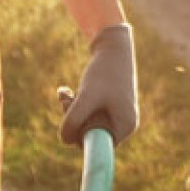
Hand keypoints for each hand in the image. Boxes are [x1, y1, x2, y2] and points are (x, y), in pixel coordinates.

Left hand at [59, 23, 138, 145]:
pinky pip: (87, 112)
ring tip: (64, 92)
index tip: (69, 122)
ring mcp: (117, 114)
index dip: (79, 136)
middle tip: (65, 99)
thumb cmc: (103, 71)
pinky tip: (64, 90)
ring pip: (85, 122)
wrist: (113, 45)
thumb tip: (64, 140)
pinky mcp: (108, 105)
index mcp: (125, 127)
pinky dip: (74, 103)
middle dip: (73, 118)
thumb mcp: (86, 96)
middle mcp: (124, 124)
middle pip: (90, 134)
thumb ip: (72, 120)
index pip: (96, 145)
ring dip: (70, 109)